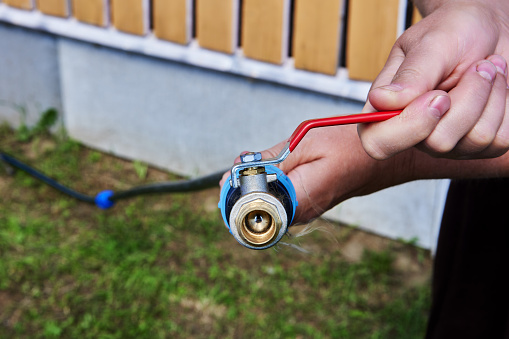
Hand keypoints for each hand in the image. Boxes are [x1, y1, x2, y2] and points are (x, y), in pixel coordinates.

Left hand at [221, 125, 413, 223]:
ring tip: (257, 164)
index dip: (236, 196)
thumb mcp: (305, 143)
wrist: (381, 157)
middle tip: (241, 166)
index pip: (254, 213)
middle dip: (242, 188)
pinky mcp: (305, 205)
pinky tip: (272, 167)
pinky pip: (277, 199)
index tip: (230, 178)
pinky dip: (268, 183)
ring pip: (264, 204)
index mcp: (300, 200)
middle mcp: (301, 213)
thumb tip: (238, 171)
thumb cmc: (349, 146)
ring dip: (255, 184)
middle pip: (256, 210)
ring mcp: (303, 212)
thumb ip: (271, 160)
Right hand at [359, 2, 508, 159]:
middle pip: (438, 142)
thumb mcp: (430, 44)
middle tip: (475, 67)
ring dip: (489, 96)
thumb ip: (410, 75)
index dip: (408, 128)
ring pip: (475, 140)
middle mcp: (415, 133)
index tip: (438, 96)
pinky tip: (495, 86)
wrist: (490, 30)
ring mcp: (449, 142)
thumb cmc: (454, 32)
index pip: (378, 144)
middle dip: (466, 99)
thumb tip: (381, 100)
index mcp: (387, 110)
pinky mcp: (480, 145)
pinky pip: (498, 139)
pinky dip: (504, 105)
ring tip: (485, 69)